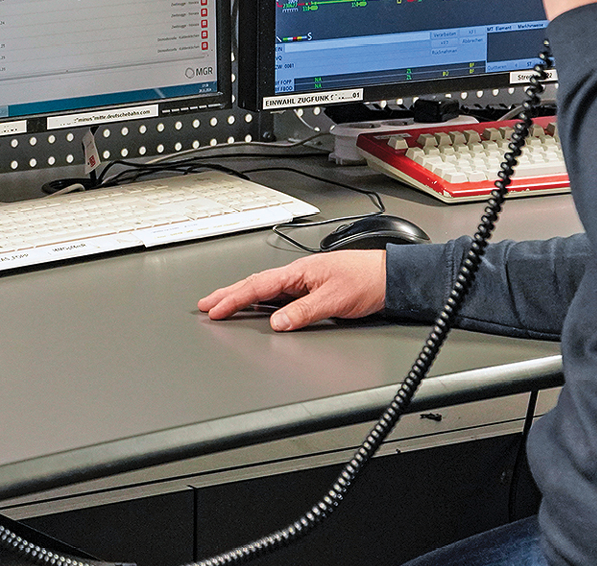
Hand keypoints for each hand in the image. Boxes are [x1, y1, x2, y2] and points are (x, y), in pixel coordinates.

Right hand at [198, 251, 386, 331]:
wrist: (391, 277)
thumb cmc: (367, 280)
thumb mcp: (334, 300)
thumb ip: (303, 312)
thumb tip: (277, 323)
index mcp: (299, 272)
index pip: (259, 286)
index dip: (234, 298)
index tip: (214, 309)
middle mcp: (299, 274)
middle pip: (255, 284)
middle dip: (228, 294)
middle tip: (205, 304)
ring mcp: (304, 281)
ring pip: (264, 288)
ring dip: (241, 296)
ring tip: (221, 304)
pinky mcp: (311, 288)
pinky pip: (278, 294)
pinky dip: (260, 300)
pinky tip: (256, 307)